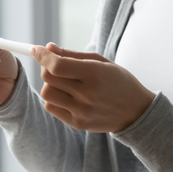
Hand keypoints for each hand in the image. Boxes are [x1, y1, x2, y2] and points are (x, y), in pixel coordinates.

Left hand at [32, 43, 155, 132]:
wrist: (136, 112)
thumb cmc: (118, 81)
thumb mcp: (101, 62)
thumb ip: (73, 55)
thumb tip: (48, 48)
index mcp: (95, 74)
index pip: (57, 65)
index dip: (43, 55)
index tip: (36, 49)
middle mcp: (88, 94)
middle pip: (49, 78)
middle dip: (46, 66)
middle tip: (53, 63)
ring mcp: (82, 111)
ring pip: (47, 93)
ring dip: (50, 84)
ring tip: (63, 82)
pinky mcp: (78, 123)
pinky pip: (52, 108)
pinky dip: (54, 99)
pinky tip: (67, 95)